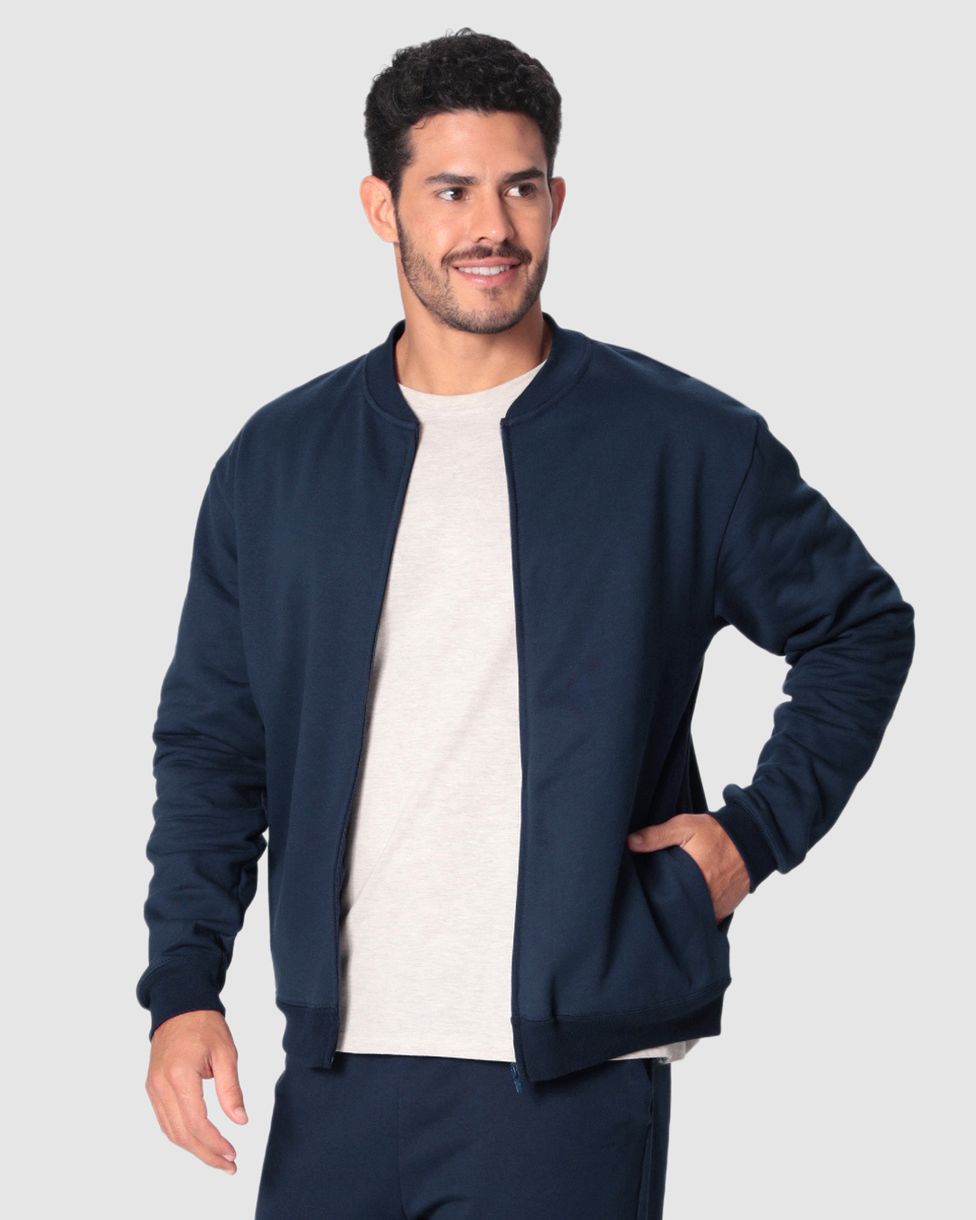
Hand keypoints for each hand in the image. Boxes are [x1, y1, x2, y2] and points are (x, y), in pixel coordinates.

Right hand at [144, 1010, 247, 1173]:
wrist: (180, 1006)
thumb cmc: (204, 1024)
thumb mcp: (226, 1053)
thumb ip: (231, 1089)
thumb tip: (240, 1120)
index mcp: (180, 1075)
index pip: (196, 1122)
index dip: (214, 1143)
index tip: (232, 1152)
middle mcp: (161, 1085)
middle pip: (182, 1134)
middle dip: (206, 1154)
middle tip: (228, 1164)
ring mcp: (153, 1088)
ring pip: (171, 1131)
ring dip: (194, 1149)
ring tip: (217, 1158)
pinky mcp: (152, 1088)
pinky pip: (165, 1120)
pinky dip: (182, 1135)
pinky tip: (199, 1141)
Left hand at [627, 812, 750, 921]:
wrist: (751, 840)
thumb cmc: (717, 834)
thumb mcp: (684, 826)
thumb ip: (657, 835)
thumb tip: (630, 842)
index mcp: (691, 878)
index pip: (664, 897)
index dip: (652, 896)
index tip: (642, 892)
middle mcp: (704, 899)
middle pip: (676, 911)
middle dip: (665, 907)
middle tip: (654, 899)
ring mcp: (714, 908)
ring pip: (690, 918)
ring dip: (681, 913)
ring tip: (669, 904)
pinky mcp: (723, 912)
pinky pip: (705, 920)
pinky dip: (696, 916)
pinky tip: (686, 907)